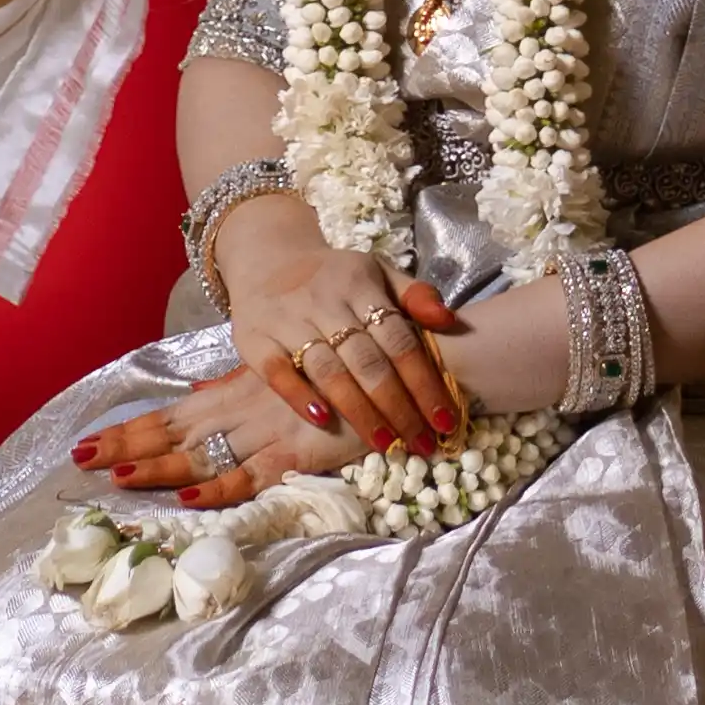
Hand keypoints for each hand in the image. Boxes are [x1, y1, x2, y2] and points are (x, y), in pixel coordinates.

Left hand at [75, 361, 361, 505]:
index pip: (170, 415)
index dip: (128, 431)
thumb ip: (233, 390)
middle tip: (79, 458)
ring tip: (118, 477)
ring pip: (203, 455)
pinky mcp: (298, 454)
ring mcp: (268, 432)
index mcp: (234, 394)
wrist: (396, 368)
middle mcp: (243, 411)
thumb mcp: (275, 379)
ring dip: (160, 467)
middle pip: (173, 433)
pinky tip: (190, 495)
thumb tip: (194, 398)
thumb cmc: (336, 376)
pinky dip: (221, 488)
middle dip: (126, 447)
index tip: (86, 442)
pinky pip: (252, 476)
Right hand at [222, 239, 464, 452]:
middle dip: (399, 407)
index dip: (424, 381)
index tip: (446, 419)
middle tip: (422, 444)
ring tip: (387, 445)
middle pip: (367, 361)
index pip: (398, 338)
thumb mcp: (376, 272)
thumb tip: (450, 321)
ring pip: (328, 371)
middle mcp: (322, 299)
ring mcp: (285, 318)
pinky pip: (278, 371)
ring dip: (359, 412)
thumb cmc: (333, 277)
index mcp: (359, 282)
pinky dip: (299, 396)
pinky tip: (322, 421)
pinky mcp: (254, 338)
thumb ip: (415, 295)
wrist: (266, 258)